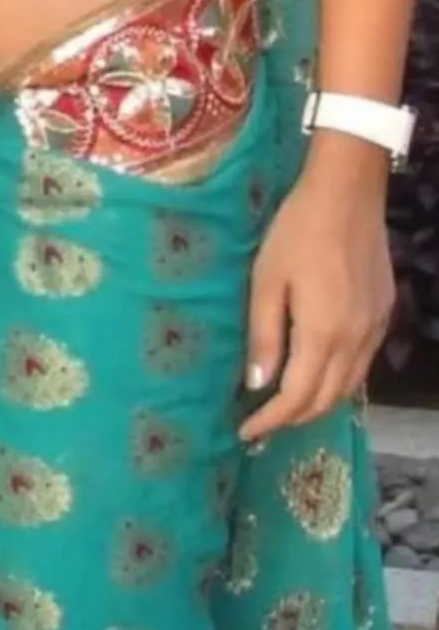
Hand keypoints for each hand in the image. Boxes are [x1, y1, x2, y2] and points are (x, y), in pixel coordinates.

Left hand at [238, 134, 394, 443]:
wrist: (346, 197)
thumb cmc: (295, 233)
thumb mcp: (266, 280)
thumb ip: (264, 335)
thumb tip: (257, 384)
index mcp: (323, 333)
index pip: (298, 396)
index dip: (271, 420)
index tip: (245, 432)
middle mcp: (356, 340)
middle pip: (326, 399)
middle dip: (293, 418)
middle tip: (261, 424)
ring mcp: (375, 329)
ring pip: (348, 387)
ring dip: (316, 403)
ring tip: (283, 407)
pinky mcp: (383, 316)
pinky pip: (361, 366)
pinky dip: (337, 382)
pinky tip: (317, 376)